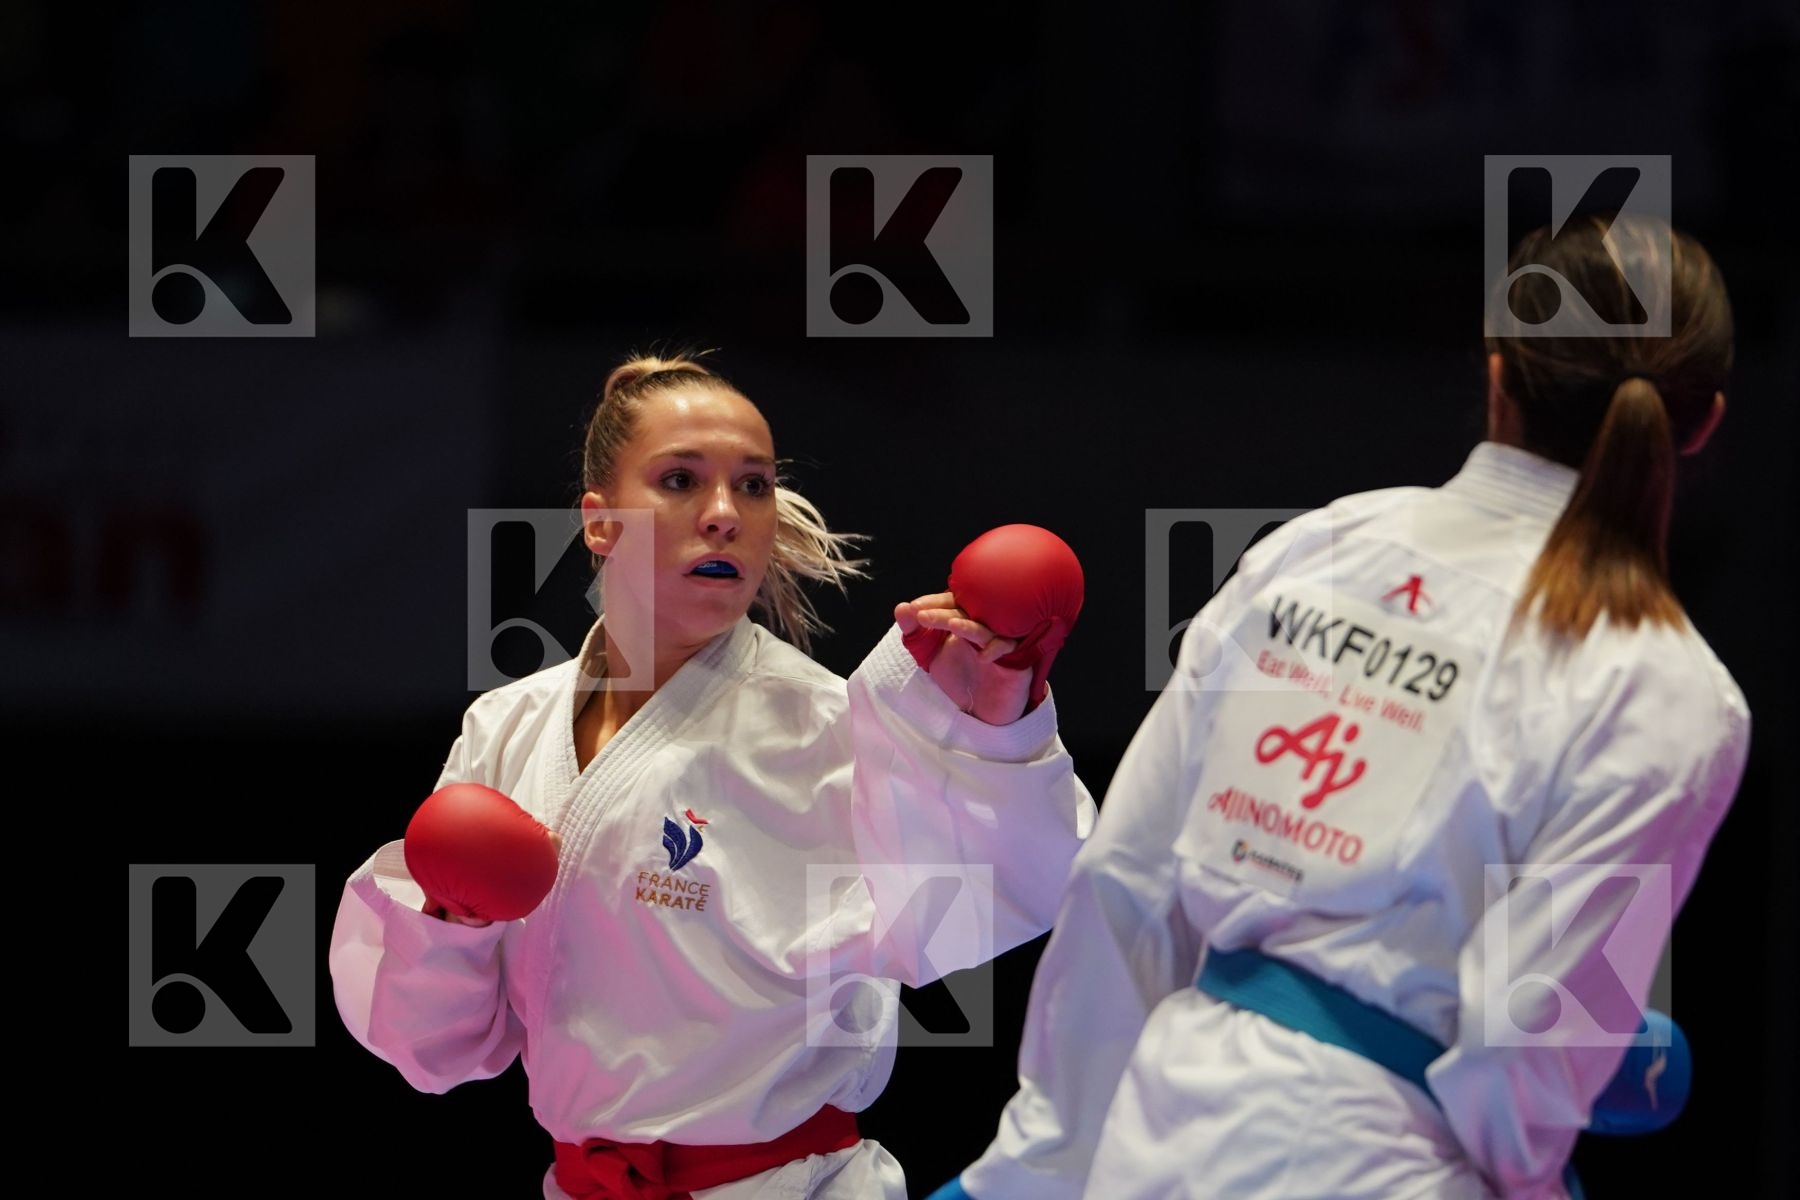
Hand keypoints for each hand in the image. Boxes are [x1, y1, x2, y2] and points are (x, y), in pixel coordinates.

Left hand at [895, 592, 1031, 724]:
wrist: (980, 711)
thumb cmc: (958, 678)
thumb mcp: (929, 655)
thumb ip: (914, 633)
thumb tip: (901, 607)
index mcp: (967, 619)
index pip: (953, 601)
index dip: (934, 602)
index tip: (913, 608)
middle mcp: (986, 626)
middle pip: (968, 611)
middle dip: (944, 611)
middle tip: (921, 615)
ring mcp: (1003, 641)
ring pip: (988, 627)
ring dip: (969, 626)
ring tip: (951, 625)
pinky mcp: (1018, 661)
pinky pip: (1010, 648)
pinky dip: (997, 649)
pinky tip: (983, 656)